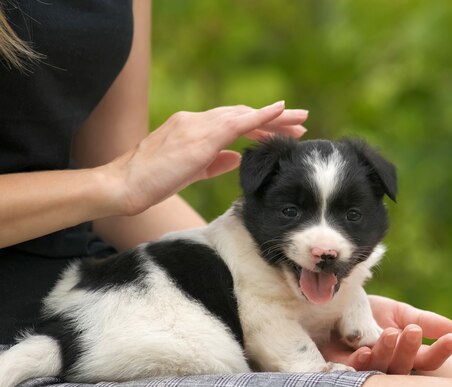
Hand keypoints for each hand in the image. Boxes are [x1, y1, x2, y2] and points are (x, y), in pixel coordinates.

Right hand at [102, 101, 307, 215]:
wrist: (125, 184)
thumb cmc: (152, 182)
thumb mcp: (190, 170)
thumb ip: (214, 161)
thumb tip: (237, 157)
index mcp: (194, 128)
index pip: (233, 123)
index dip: (259, 126)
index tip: (281, 131)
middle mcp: (197, 121)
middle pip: (243, 115)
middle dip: (273, 120)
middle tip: (301, 123)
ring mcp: (199, 125)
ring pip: (244, 115)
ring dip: (274, 118)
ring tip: (300, 122)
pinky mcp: (201, 135)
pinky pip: (237, 121)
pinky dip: (260, 116)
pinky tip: (280, 112)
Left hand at [320, 295, 451, 373]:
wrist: (333, 306)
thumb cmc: (369, 313)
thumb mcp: (397, 312)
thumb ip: (421, 319)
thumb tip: (451, 327)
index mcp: (404, 354)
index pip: (427, 359)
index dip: (442, 351)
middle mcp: (387, 366)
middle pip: (405, 367)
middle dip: (410, 349)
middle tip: (413, 330)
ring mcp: (365, 370)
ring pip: (380, 369)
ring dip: (387, 352)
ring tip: (390, 333)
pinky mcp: (340, 369)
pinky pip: (351, 371)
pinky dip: (359, 362)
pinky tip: (362, 350)